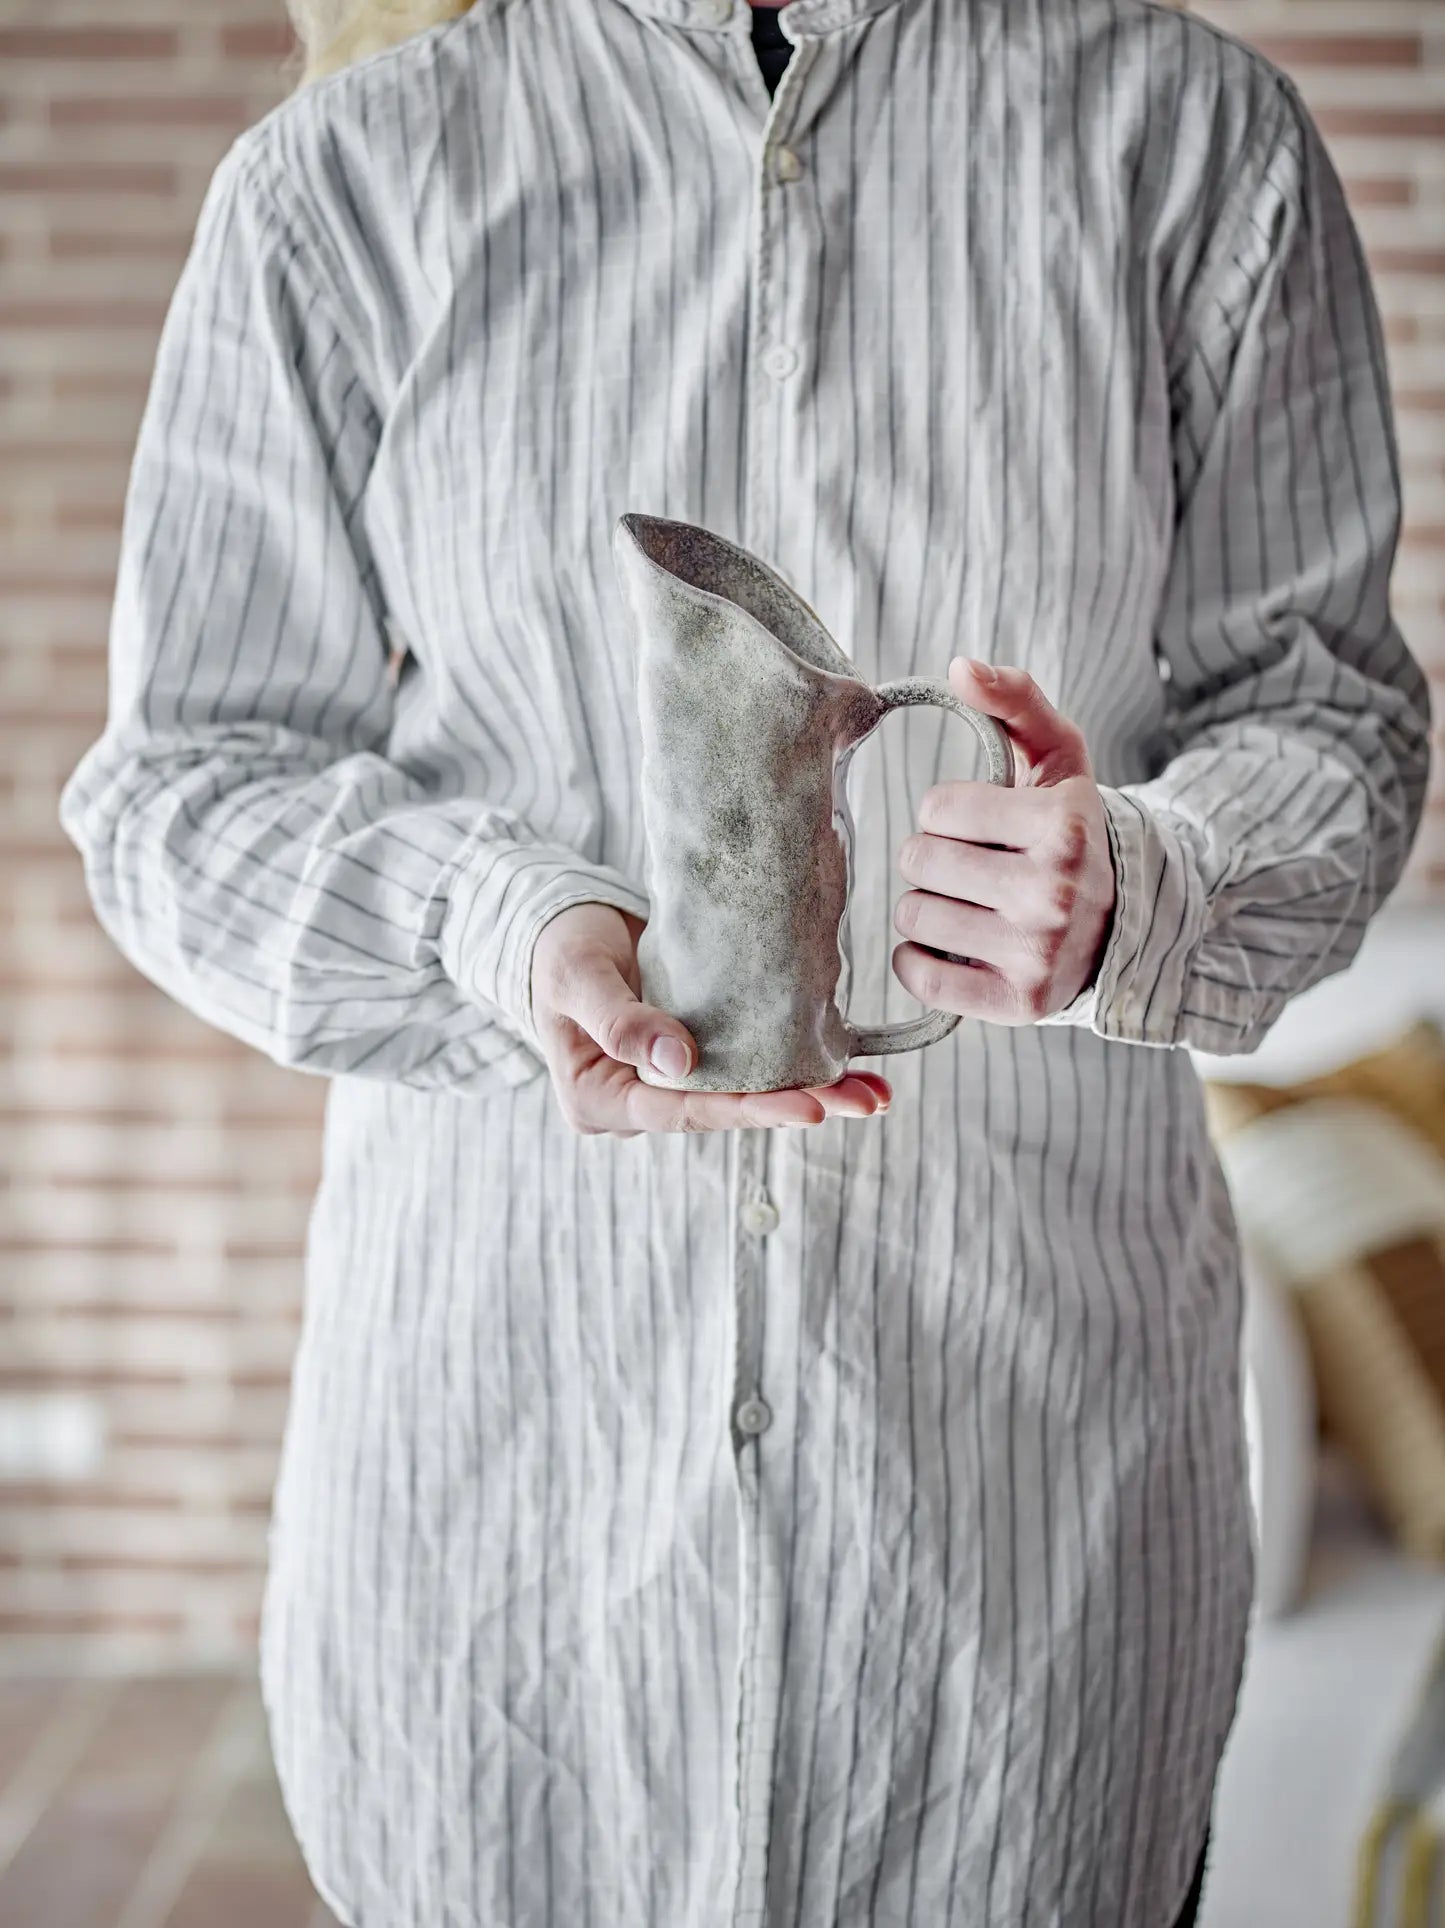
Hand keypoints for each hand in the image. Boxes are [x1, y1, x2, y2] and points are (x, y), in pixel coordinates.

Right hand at [531, 902, 892, 1135]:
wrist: (563, 929)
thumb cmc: (557, 950)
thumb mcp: (577, 977)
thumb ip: (618, 1019)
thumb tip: (678, 1060)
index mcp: (600, 1102)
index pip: (682, 1114)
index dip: (748, 1112)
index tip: (808, 1109)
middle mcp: (640, 1105)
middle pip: (725, 1112)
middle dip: (796, 1108)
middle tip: (861, 1102)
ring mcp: (671, 1084)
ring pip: (745, 1095)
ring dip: (812, 1093)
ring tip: (873, 1093)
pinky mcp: (700, 1056)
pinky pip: (750, 1067)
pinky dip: (799, 1067)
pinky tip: (854, 1069)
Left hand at [892, 658, 1116, 1023]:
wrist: (1123, 925)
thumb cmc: (1073, 833)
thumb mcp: (1060, 757)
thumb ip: (1014, 700)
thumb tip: (960, 666)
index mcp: (1064, 826)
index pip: (937, 807)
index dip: (948, 812)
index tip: (980, 824)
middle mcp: (1054, 892)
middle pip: (919, 860)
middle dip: (934, 858)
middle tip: (971, 866)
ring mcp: (1037, 954)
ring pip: (914, 915)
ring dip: (926, 906)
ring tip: (967, 904)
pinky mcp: (1016, 1003)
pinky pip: (922, 978)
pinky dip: (918, 960)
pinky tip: (947, 945)